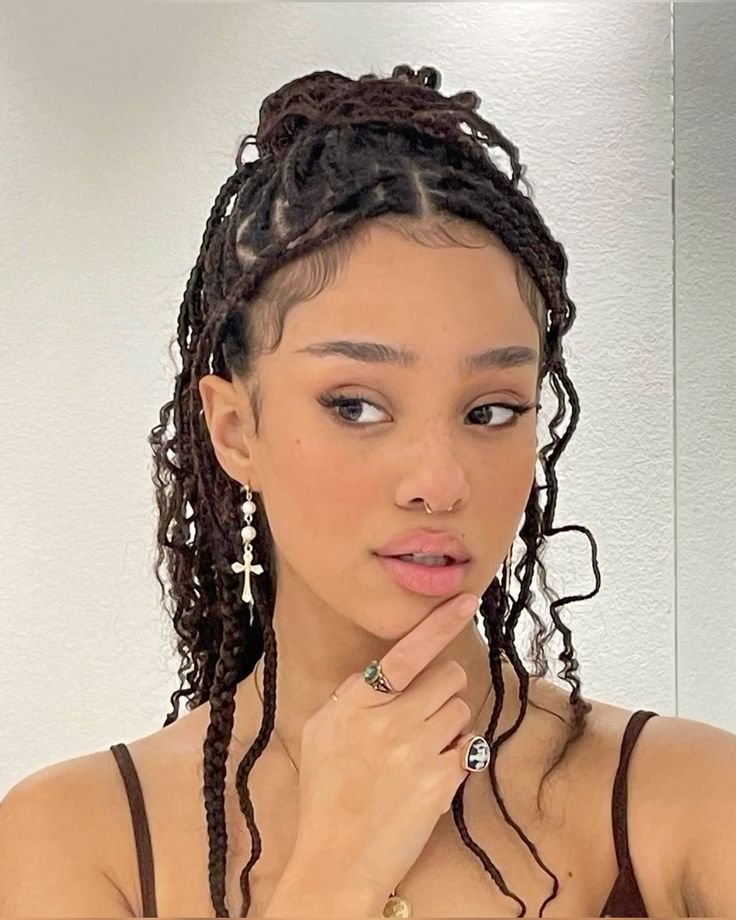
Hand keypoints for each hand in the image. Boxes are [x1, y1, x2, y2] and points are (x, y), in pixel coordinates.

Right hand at [291, 592, 481, 897]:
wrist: (337, 859)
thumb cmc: (325, 794)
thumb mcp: (321, 731)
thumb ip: (353, 696)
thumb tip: (386, 675)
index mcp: (357, 703)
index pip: (406, 653)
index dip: (440, 623)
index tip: (466, 599)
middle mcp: (390, 721)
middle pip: (448, 676)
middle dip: (444, 687)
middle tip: (426, 709)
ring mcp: (418, 751)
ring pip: (461, 709)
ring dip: (450, 722)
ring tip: (423, 747)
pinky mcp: (442, 782)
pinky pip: (468, 747)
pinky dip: (456, 754)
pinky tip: (431, 771)